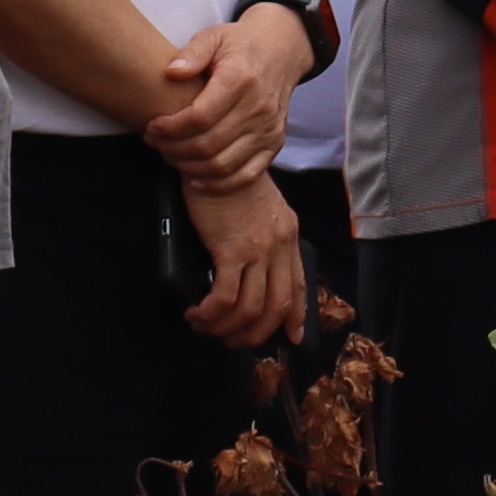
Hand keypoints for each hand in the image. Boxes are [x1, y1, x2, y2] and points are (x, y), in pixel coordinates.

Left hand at [145, 8, 308, 193]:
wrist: (281, 52)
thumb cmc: (240, 45)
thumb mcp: (214, 36)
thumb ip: (192, 53)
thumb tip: (171, 72)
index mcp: (240, 80)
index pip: (200, 117)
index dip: (171, 128)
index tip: (152, 127)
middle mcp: (257, 109)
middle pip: (208, 145)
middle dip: (173, 149)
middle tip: (155, 143)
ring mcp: (268, 130)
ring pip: (223, 165)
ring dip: (189, 167)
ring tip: (170, 156)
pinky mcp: (274, 145)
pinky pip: (246, 176)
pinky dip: (219, 185)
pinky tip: (196, 180)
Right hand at [181, 172, 306, 350]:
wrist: (215, 155)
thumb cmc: (230, 179)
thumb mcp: (261, 207)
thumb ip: (263, 234)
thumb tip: (252, 263)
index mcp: (288, 235)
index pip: (299, 285)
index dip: (295, 316)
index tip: (289, 337)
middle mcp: (279, 246)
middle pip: (276, 307)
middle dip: (254, 333)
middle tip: (232, 340)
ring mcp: (257, 249)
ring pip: (250, 308)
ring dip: (226, 327)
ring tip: (206, 326)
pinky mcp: (230, 249)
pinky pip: (224, 297)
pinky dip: (211, 313)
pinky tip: (197, 313)